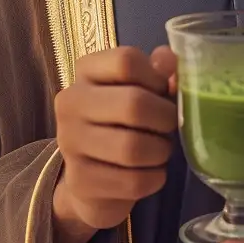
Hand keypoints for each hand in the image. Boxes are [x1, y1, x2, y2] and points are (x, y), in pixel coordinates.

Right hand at [51, 45, 178, 242]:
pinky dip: (154, 178)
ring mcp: (70, 143)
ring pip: (132, 147)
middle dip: (165, 118)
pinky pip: (133, 181)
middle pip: (134, 104)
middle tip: (171, 126)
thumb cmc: (125, 119)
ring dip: (160, 151)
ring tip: (162, 149)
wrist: (92, 176)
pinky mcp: (80, 182)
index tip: (165, 91)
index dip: (158, 77)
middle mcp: (71, 103)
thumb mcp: (142, 88)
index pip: (127, 60)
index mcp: (87, 70)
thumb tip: (172, 64)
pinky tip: (152, 172)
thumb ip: (160, 72)